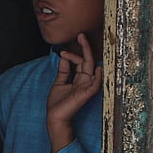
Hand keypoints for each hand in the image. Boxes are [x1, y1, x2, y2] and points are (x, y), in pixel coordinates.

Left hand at [46, 33, 102, 152]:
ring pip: (92, 68)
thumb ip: (64, 70)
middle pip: (88, 61)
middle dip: (85, 48)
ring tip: (84, 42)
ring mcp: (86, 87)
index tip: (62, 52)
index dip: (72, 55)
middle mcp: (85, 81)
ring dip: (89, 55)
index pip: (80, 62)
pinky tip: (98, 67)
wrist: (55, 117)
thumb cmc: (58, 103)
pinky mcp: (86, 94)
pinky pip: (95, 84)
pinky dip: (98, 76)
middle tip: (81, 35)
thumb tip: (64, 56)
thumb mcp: (59, 82)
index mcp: (79, 79)